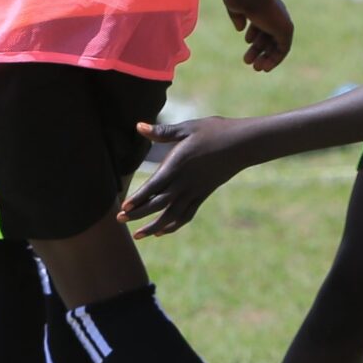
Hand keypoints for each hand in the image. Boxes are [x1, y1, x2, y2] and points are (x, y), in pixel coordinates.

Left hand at [120, 116, 252, 237]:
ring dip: (153, 226)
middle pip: (158, 204)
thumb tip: (138, 126)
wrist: (242, 144)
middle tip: (119, 220)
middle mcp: (185, 182)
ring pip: (171, 214)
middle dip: (138, 214)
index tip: (123, 207)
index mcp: (178, 165)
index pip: (154, 186)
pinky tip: (162, 231)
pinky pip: (186, 215)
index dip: (138, 198)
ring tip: (138, 235)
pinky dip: (173, 225)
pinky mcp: (203, 194)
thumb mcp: (187, 128)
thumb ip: (162, 132)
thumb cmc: (214, 131)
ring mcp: (195, 191)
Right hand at [223, 0, 292, 70]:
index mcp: (265, 6)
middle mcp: (276, 14)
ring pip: (275, 45)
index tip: (247, 41)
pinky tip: (264, 68)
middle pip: (269, 36)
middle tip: (248, 61)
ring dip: (266, 58)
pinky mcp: (286, 30)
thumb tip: (241, 29)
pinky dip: (275, 59)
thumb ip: (236, 16)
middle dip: (258, 49)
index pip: (262, 24)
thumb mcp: (234, 5)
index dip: (254, 34)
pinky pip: (283, 50)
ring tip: (255, 68)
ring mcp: (282, 22)